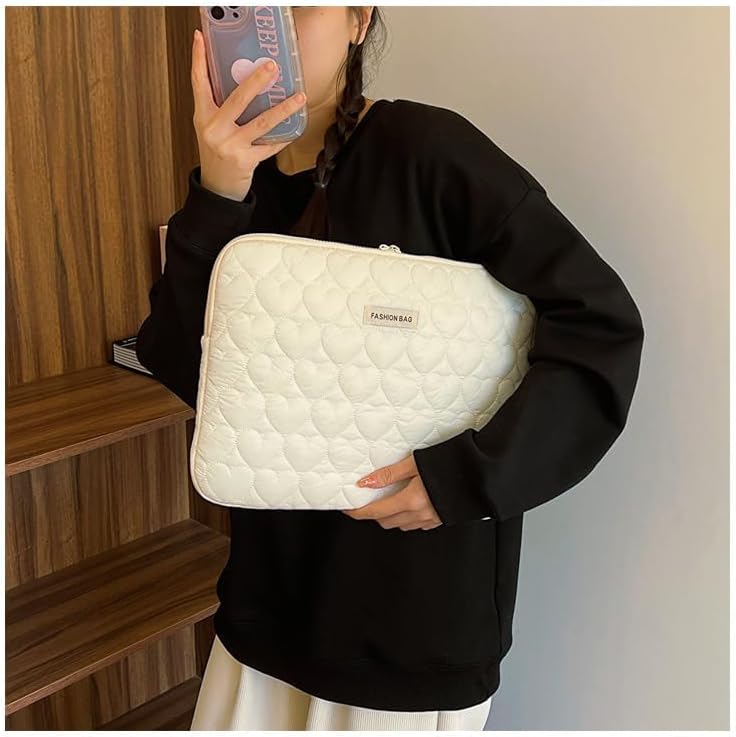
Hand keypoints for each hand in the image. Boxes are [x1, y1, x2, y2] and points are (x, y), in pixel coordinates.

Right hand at [191, 29, 306, 200]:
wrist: (216, 187)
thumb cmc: (216, 152)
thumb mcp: (210, 127)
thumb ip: (219, 106)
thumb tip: (242, 79)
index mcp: (203, 116)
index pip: (198, 82)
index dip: (198, 59)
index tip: (200, 37)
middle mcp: (214, 129)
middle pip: (237, 99)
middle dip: (256, 80)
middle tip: (272, 66)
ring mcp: (230, 145)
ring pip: (262, 122)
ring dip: (283, 109)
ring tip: (299, 97)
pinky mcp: (245, 160)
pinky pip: (269, 145)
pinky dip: (283, 137)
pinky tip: (295, 127)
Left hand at [342, 452, 442, 530]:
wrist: (484, 471)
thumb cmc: (452, 462)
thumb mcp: (416, 463)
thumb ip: (389, 474)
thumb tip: (365, 483)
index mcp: (412, 500)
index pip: (376, 512)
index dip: (358, 512)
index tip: (348, 509)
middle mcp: (420, 514)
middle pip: (387, 521)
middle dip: (374, 514)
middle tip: (367, 500)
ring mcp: (432, 519)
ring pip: (402, 525)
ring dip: (391, 516)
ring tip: (387, 499)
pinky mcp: (442, 519)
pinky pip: (417, 524)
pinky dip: (407, 517)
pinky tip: (409, 503)